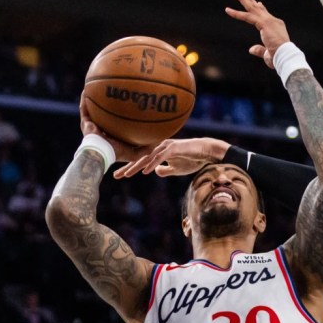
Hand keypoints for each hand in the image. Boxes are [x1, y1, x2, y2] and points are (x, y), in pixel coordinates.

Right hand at [79, 92, 155, 163]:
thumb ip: (146, 148)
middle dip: (108, 103)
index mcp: (112, 134)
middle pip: (105, 112)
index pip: (118, 122)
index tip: (129, 104)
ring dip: (95, 98)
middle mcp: (102, 128)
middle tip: (114, 91)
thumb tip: (160, 141)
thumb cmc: (117, 154)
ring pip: (93, 108)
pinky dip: (84, 100)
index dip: (122, 114)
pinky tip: (86, 90)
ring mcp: (93, 124)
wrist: (101, 155)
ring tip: (97, 85)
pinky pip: (84, 109)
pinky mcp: (85, 123)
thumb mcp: (135, 153)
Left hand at [113, 138, 229, 178]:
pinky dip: (152, 164)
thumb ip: (165, 170)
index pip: (141, 161)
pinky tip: (146, 171)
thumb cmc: (192, 159)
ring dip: (137, 166)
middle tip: (116, 176)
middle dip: (127, 167)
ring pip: (148, 158)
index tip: (119, 176)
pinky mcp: (173, 148)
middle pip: (140, 158)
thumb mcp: (176, 169)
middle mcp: (159, 147)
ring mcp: (166, 147)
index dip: (129, 168)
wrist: (206, 153)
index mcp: (158, 152)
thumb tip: (155, 171)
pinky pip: (160, 157)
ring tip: (127, 175)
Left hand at [225, 0, 289, 68]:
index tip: (258, 3)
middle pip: (259, 8)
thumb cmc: (278, 57)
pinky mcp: (264, 23)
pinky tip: (228, 10)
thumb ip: (259, 50)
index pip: (266, 15)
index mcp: (276, 27)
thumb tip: (251, 49)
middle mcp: (273, 21)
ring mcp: (269, 21)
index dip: (261, 8)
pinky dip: (237, 13)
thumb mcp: (267, 54)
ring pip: (253, 8)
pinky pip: (247, 16)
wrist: (285, 56)